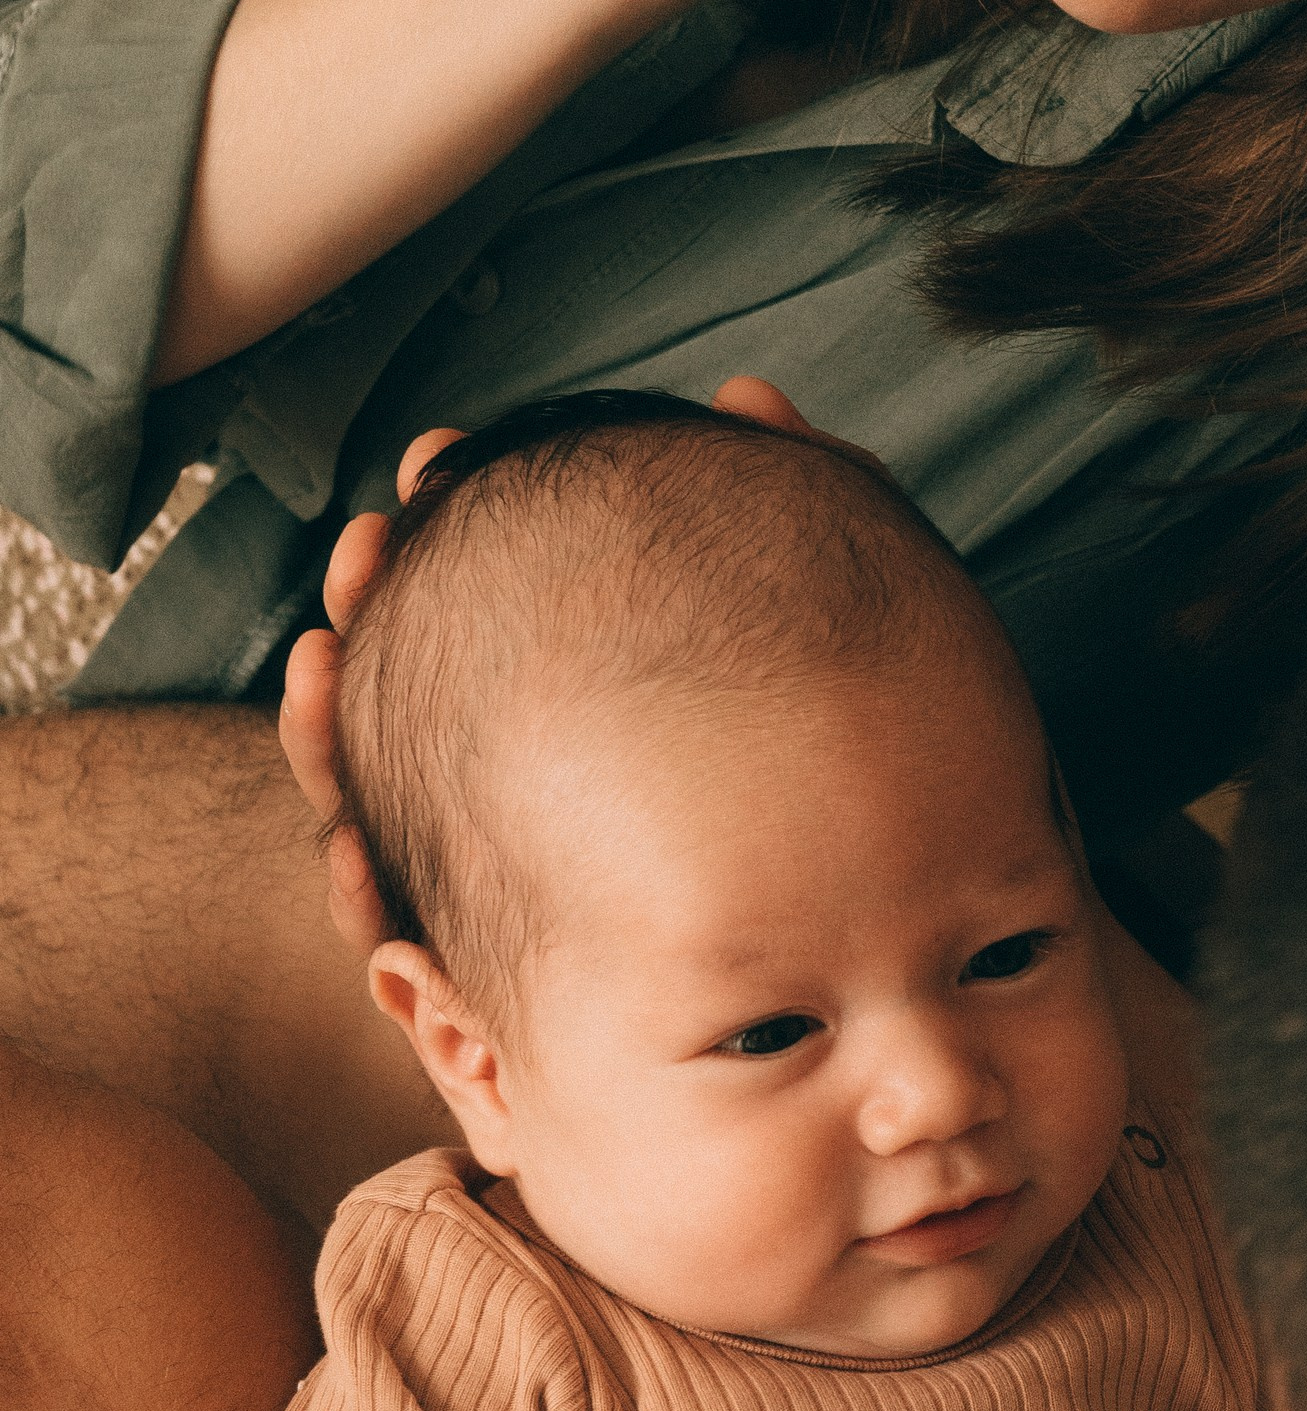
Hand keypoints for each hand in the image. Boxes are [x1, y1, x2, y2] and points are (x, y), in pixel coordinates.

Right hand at [275, 381, 849, 950]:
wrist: (874, 1013)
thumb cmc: (841, 827)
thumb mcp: (821, 672)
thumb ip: (791, 531)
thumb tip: (750, 397)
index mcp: (586, 731)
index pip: (484, 629)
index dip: (444, 549)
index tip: (428, 473)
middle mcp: (538, 802)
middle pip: (414, 705)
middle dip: (373, 621)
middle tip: (368, 553)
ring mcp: (517, 897)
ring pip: (392, 820)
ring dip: (341, 743)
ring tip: (328, 670)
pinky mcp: (514, 1006)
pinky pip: (421, 964)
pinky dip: (375, 909)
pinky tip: (367, 869)